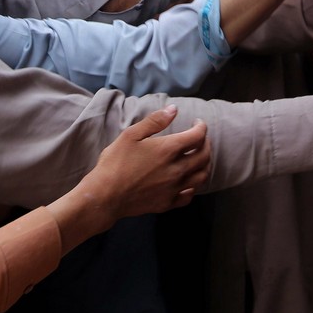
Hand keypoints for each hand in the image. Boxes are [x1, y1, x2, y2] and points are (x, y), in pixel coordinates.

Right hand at [80, 106, 210, 225]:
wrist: (105, 196)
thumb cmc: (115, 163)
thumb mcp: (131, 135)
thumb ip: (155, 121)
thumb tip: (174, 109)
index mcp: (169, 150)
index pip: (198, 136)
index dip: (201, 126)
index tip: (197, 122)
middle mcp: (177, 169)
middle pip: (205, 156)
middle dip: (206, 143)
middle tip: (200, 138)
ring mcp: (174, 188)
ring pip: (202, 176)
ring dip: (205, 164)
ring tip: (199, 158)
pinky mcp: (168, 203)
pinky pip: (189, 195)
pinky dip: (194, 186)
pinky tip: (189, 182)